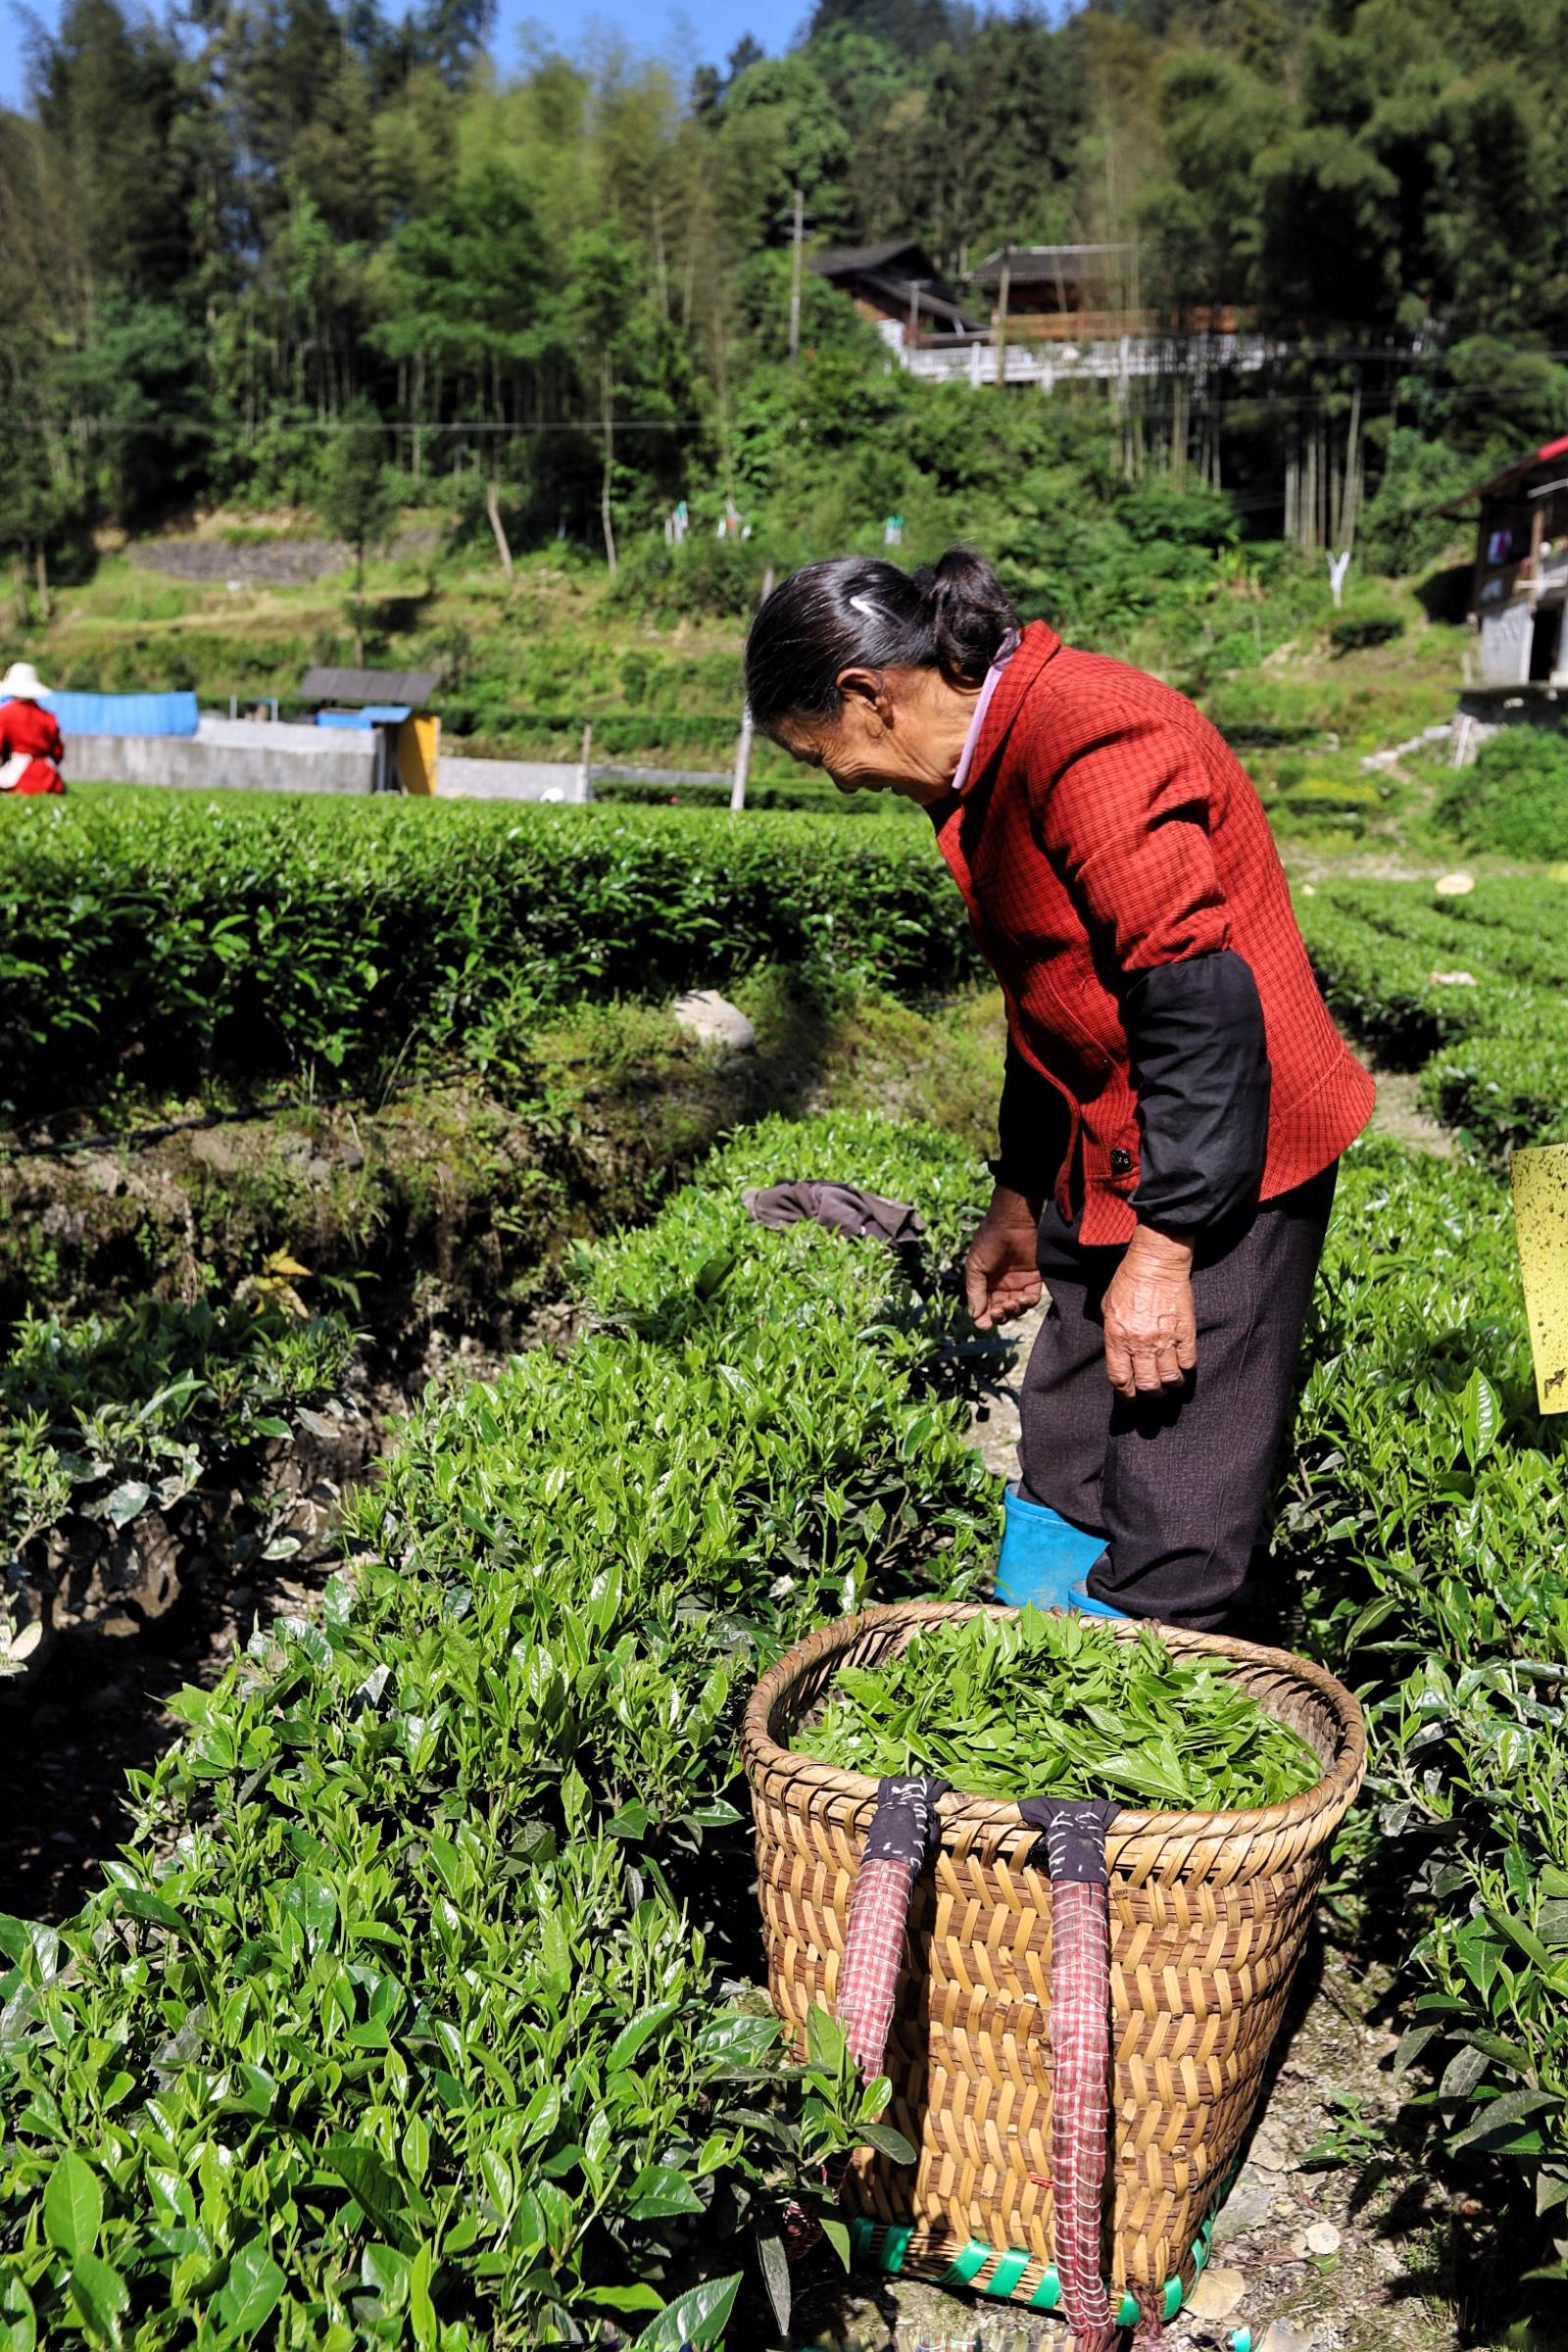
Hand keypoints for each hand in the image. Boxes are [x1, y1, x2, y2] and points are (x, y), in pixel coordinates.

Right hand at [964, 1184, 1042, 1329]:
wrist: (1011, 1223)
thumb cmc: (988, 1242)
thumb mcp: (975, 1267)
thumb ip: (975, 1292)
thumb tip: (975, 1317)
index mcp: (985, 1283)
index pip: (985, 1307)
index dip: (984, 1318)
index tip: (984, 1323)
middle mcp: (1002, 1286)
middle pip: (1001, 1311)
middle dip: (999, 1316)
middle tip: (998, 1312)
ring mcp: (1018, 1283)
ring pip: (1017, 1308)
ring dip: (1013, 1311)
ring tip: (1010, 1304)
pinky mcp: (1034, 1279)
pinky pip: (1032, 1299)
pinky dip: (1028, 1303)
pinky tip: (1022, 1299)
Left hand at [1102, 1225, 1196, 1396]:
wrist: (1156, 1263)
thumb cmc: (1128, 1281)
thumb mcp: (1107, 1307)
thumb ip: (1111, 1333)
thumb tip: (1118, 1354)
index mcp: (1118, 1338)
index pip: (1120, 1379)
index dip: (1126, 1393)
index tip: (1130, 1395)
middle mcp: (1141, 1343)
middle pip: (1147, 1385)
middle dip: (1149, 1393)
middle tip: (1152, 1390)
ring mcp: (1165, 1339)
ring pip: (1170, 1378)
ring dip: (1170, 1384)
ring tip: (1169, 1381)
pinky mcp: (1185, 1332)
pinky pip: (1188, 1362)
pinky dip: (1185, 1369)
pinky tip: (1182, 1366)